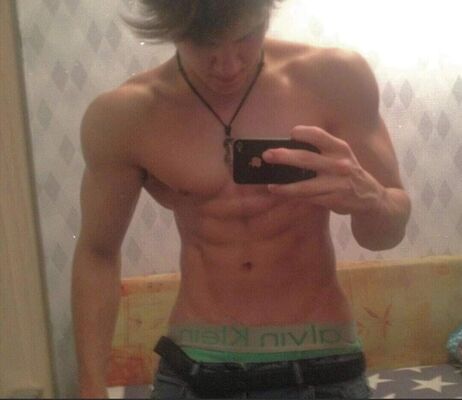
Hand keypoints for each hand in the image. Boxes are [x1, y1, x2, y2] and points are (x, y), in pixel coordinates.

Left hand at [262, 126, 384, 214]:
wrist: (371, 199)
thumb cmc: (348, 174)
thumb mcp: (341, 157)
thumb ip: (322, 152)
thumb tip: (289, 148)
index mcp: (340, 148)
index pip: (320, 135)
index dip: (304, 132)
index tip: (290, 133)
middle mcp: (339, 164)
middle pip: (307, 159)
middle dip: (284, 157)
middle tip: (267, 155)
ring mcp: (337, 183)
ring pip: (305, 185)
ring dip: (285, 186)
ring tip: (271, 185)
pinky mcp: (334, 200)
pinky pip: (309, 198)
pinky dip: (295, 196)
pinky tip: (283, 193)